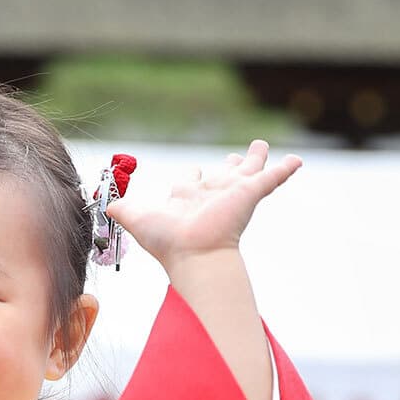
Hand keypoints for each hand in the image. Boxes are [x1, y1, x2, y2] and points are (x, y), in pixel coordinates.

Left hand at [104, 140, 300, 266]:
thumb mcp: (135, 219)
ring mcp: (233, 194)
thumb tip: (102, 203)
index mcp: (188, 199)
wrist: (194, 254)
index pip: (191, 182)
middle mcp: (212, 196)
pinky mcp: (250, 194)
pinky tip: (297, 160)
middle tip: (235, 156)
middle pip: (223, 175)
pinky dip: (285, 169)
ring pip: (248, 172)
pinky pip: (272, 178)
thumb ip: (118, 208)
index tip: (193, 171)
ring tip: (261, 145)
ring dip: (256, 159)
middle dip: (229, 166)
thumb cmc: (167, 242)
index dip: (191, 176)